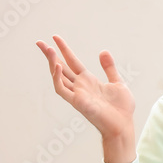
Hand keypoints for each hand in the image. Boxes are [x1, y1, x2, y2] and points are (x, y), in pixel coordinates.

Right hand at [37, 35, 136, 162]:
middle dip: (50, 55)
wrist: (123, 125)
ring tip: (47, 49)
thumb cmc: (121, 109)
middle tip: (39, 42)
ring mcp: (77, 94)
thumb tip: (103, 51)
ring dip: (52, 63)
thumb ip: (109, 68)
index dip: (64, 49)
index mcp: (88, 81)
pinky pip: (62, 89)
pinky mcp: (77, 102)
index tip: (55, 37)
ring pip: (58, 76)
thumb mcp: (117, 82)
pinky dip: (57, 78)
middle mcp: (80, 86)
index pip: (72, 62)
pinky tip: (57, 66)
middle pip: (61, 68)